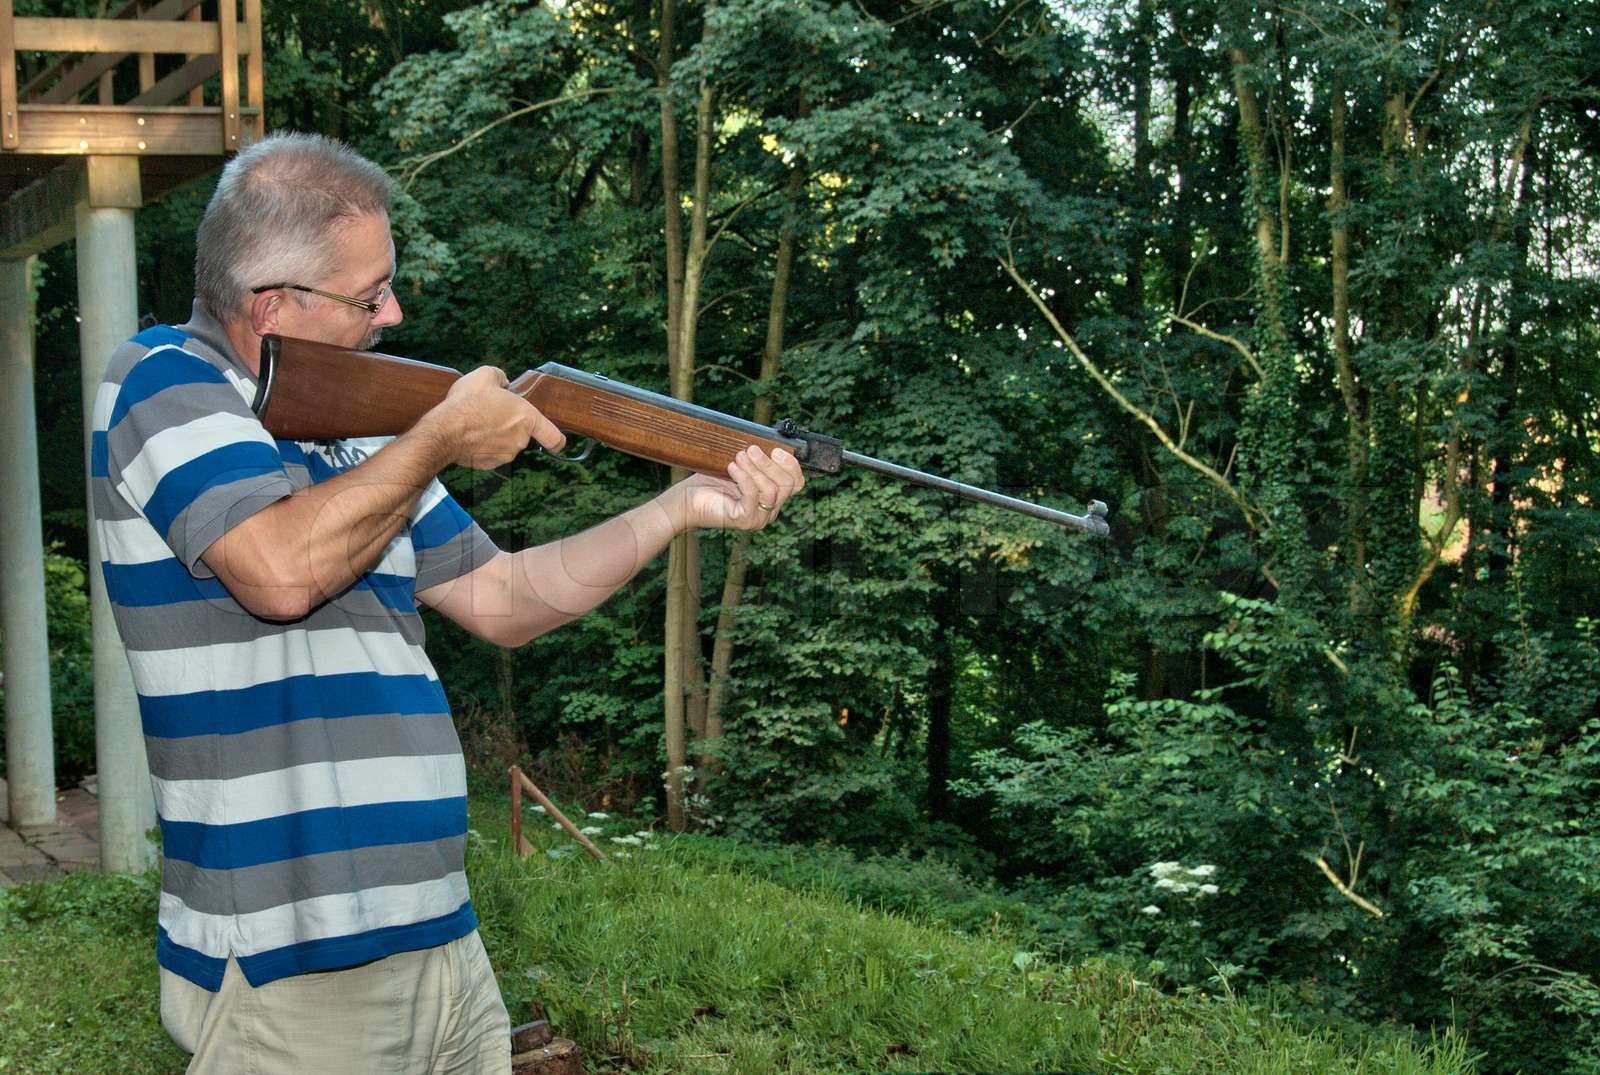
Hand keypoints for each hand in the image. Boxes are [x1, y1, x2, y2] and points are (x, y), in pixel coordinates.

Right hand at [417, 365, 565, 468]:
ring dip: (495, 435)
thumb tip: (503, 382)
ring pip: (504, 444)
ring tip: (476, 421)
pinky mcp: (488, 464)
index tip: (557, 441)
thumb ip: (500, 377)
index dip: (557, 440)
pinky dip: (482, 446)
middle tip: (490, 411)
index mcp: (526, 418)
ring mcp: (505, 455)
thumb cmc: (467, 403)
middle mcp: (520, 440)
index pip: (553, 437)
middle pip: (522, 434)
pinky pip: (490, 453)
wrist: (445, 430)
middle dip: (509, 424)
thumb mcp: (485, 375)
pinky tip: (469, 434)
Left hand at [672, 445, 804, 531]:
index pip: (796, 482)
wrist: (686, 500)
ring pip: (771, 490)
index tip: (776, 449)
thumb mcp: (739, 465)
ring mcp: (758, 517)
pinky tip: (732, 467)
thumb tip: (766, 440)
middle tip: (752, 449)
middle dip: (770, 464)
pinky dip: (744, 478)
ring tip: (739, 456)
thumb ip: (756, 457)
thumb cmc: (710, 481)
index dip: (791, 464)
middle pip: (787, 485)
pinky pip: (753, 496)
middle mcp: (769, 510)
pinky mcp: (745, 520)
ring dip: (756, 469)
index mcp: (772, 496)